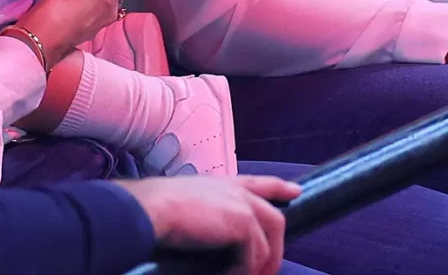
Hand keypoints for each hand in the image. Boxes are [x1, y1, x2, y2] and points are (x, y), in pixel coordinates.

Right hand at [115, 175, 300, 274]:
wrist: (151, 210)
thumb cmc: (157, 211)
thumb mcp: (188, 207)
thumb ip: (208, 217)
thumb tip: (217, 242)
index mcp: (222, 184)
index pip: (257, 182)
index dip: (278, 186)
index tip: (295, 191)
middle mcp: (235, 190)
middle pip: (274, 218)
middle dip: (275, 249)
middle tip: (265, 273)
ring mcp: (241, 205)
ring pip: (269, 242)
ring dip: (259, 266)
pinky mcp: (242, 223)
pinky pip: (254, 256)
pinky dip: (243, 272)